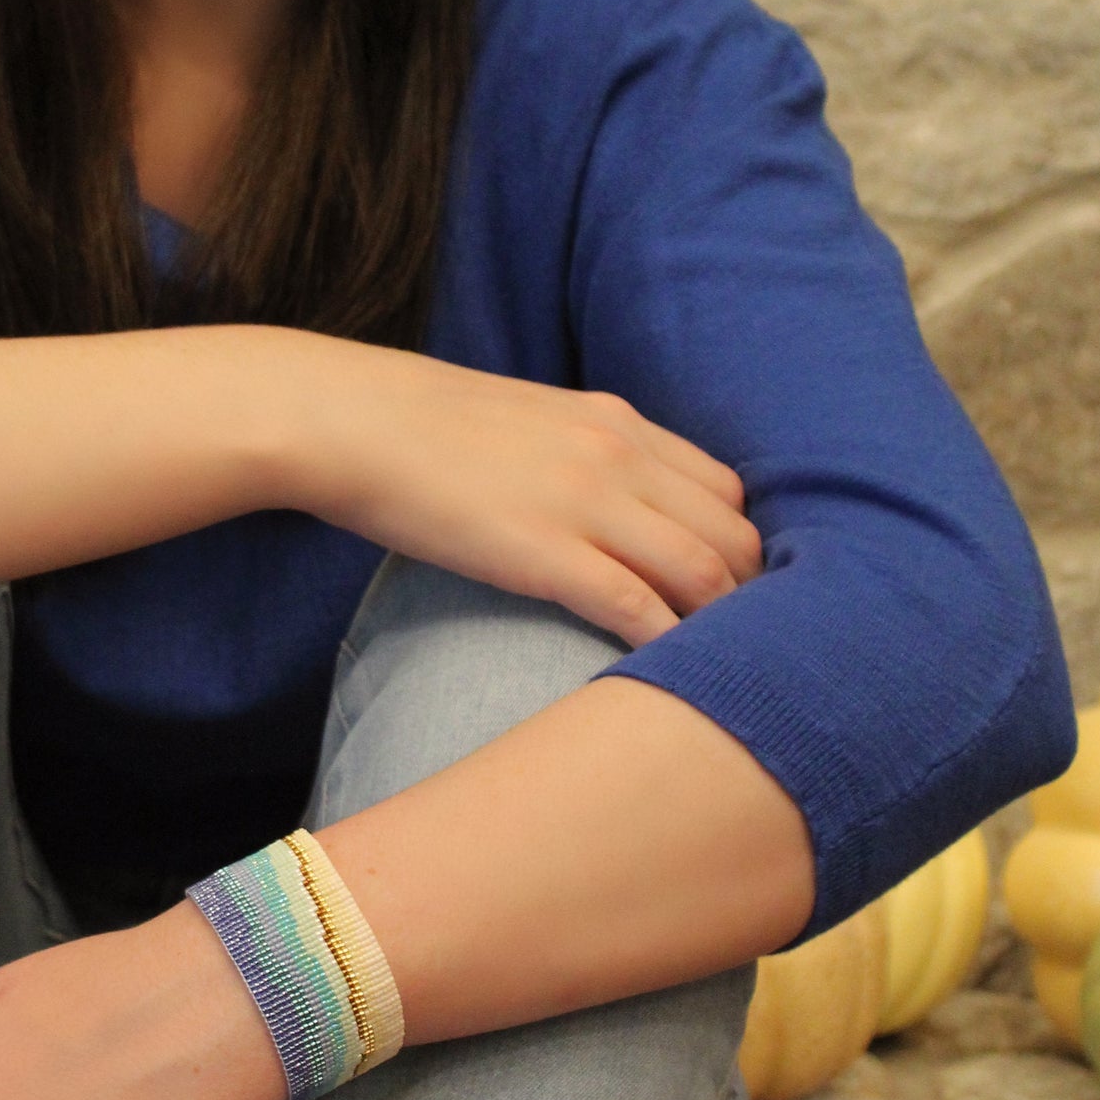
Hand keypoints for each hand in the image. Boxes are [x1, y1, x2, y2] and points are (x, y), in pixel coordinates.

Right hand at [291, 340, 761, 648]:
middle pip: (733, 535)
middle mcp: (617, 455)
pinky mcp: (546, 553)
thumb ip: (578, 450)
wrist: (351, 420)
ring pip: (704, 573)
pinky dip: (670, 648)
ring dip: (721, 628)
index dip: (739, 548)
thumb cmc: (420, 426)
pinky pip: (641, 610)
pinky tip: (668, 682)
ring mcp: (586, 502)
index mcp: (614, 421)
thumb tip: (602, 502)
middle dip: (749, 596)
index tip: (727, 596)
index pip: (725, 489)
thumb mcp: (525, 417)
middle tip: (731, 649)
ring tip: (709, 675)